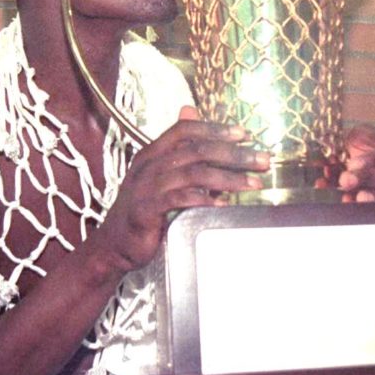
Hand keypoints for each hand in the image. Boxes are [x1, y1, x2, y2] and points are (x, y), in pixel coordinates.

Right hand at [90, 106, 269, 272]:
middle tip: (261, 160)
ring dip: (228, 177)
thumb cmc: (143, 212)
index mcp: (152, 153)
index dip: (215, 129)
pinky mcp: (145, 210)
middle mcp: (147, 165)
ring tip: (252, 183)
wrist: (113, 245)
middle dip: (233, 153)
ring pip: (193, 173)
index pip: (185, 130)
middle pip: (196, 149)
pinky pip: (179, 199)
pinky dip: (204, 200)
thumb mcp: (164, 180)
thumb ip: (186, 158)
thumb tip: (207, 133)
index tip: (244, 134)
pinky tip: (224, 205)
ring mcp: (145, 187)